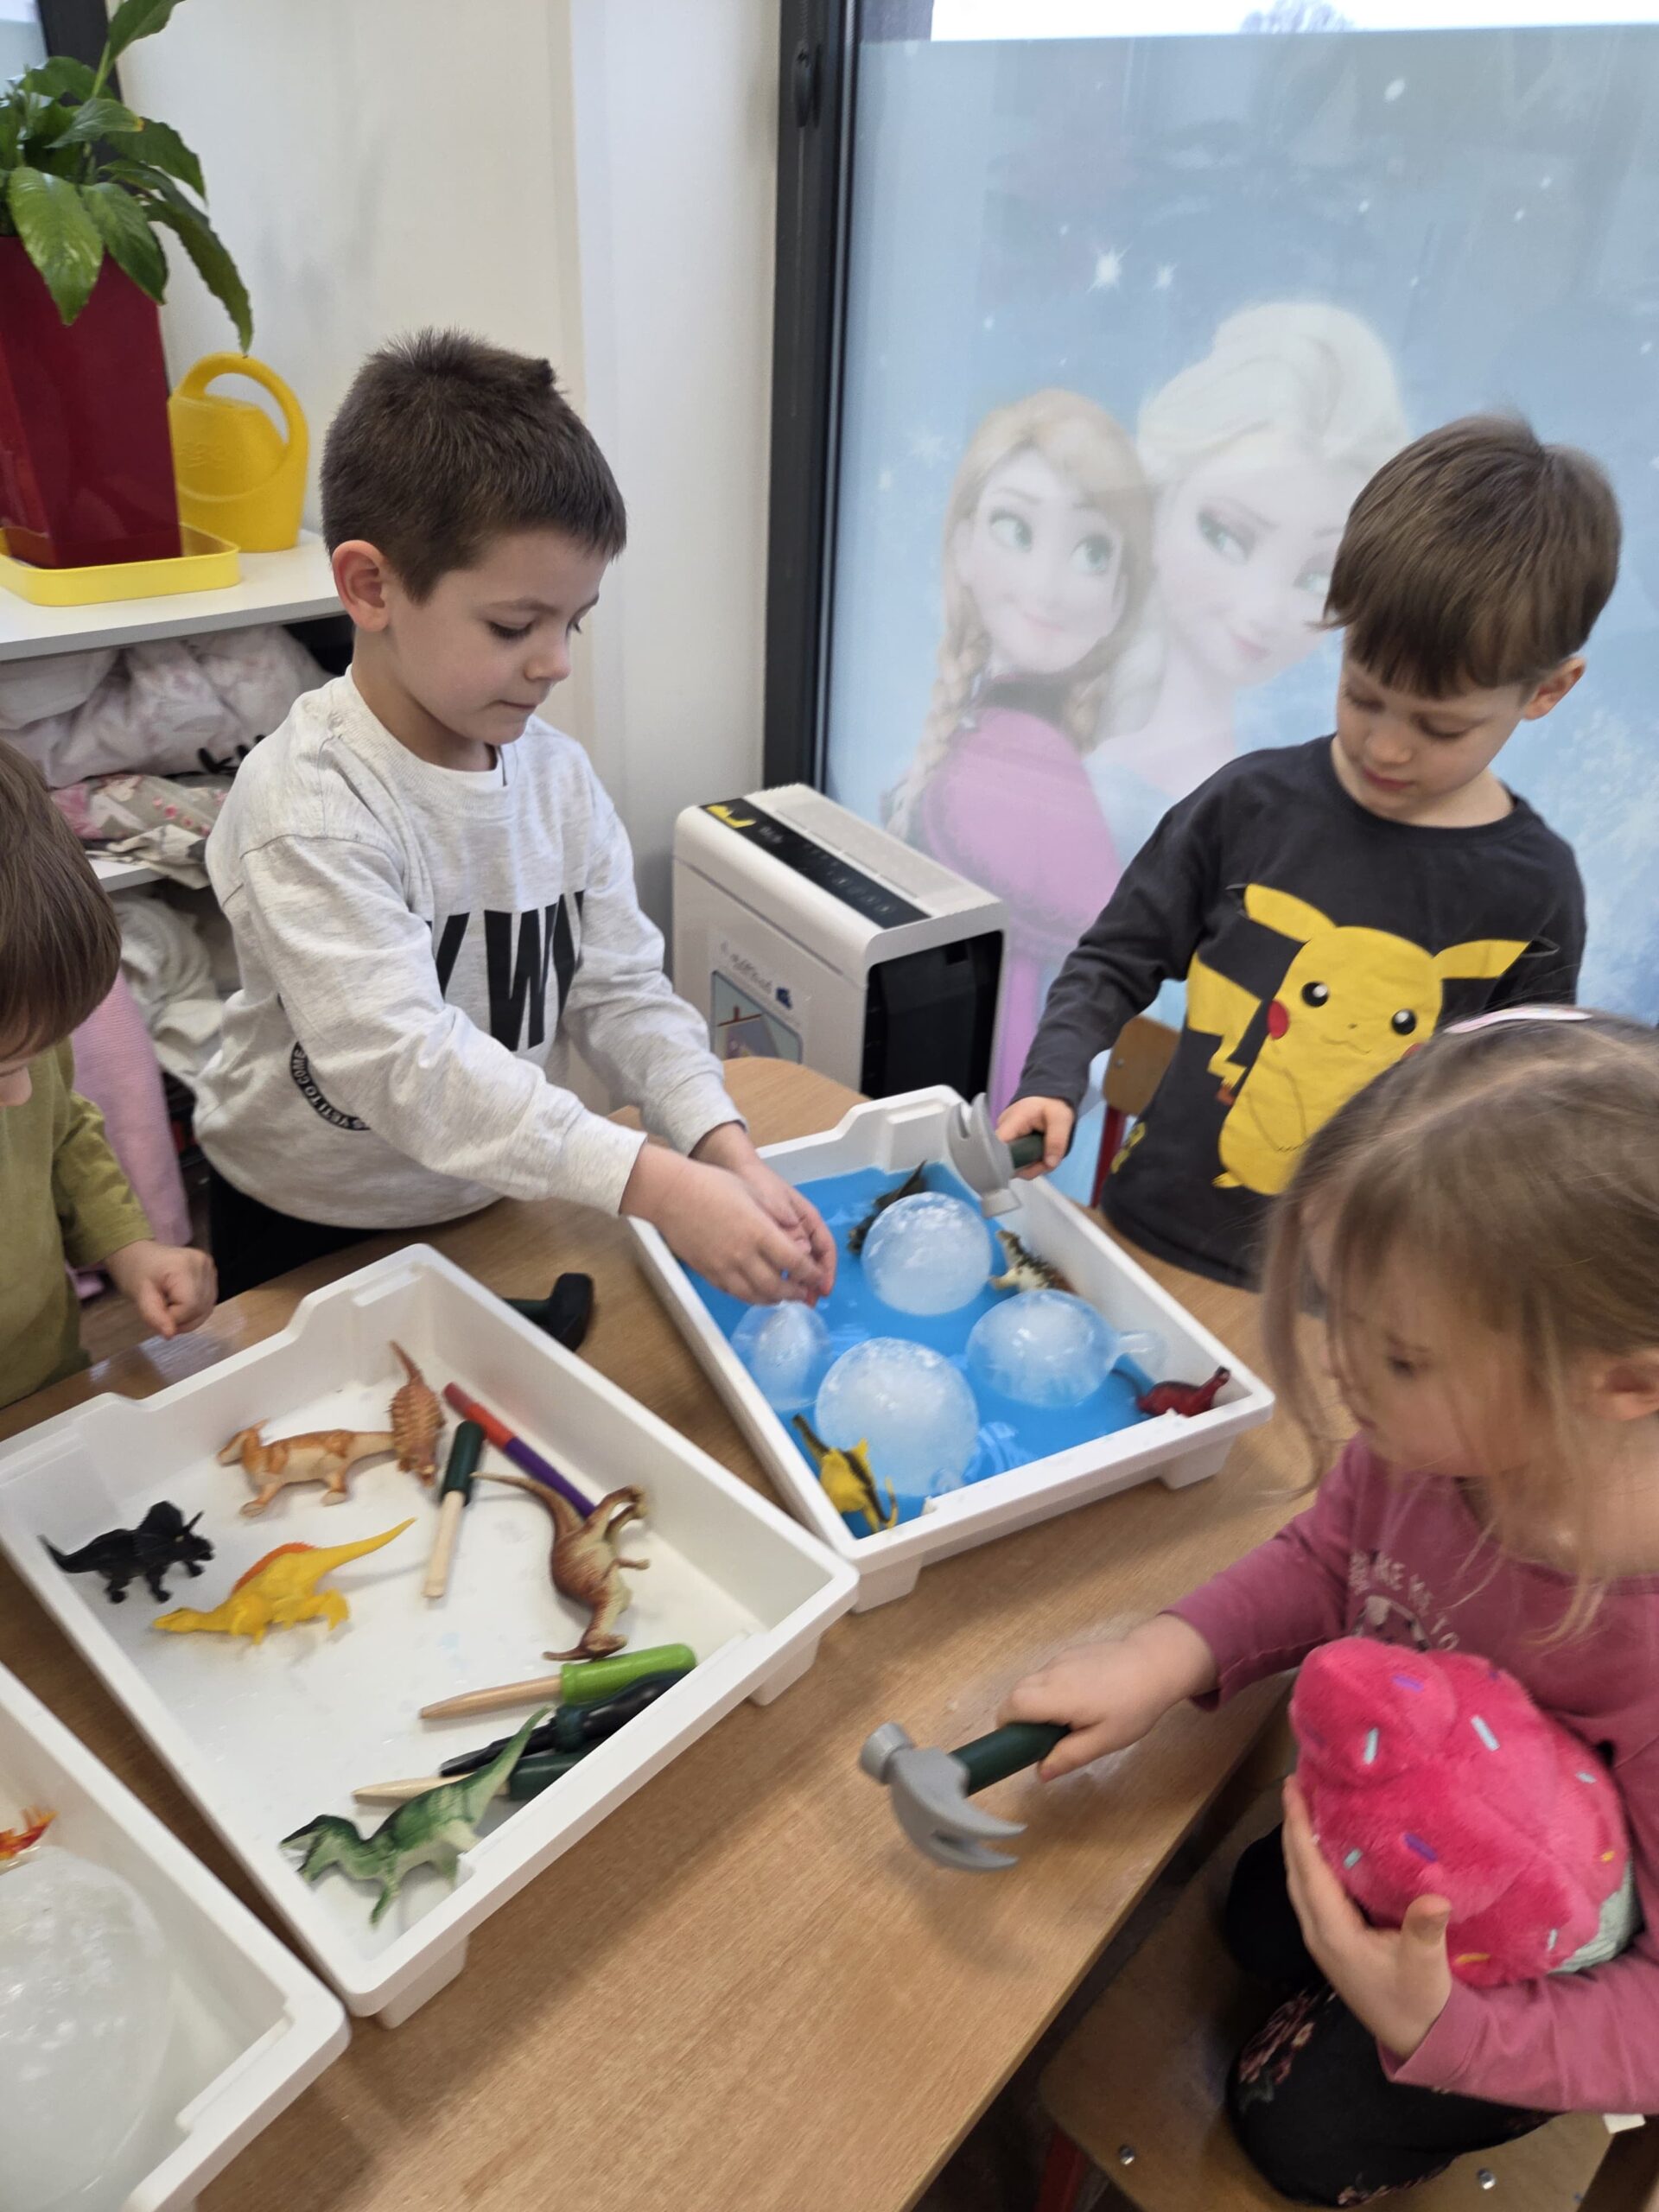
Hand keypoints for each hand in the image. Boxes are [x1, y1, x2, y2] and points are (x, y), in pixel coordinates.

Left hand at [105, 1239, 216, 1337]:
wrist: (139, 1255)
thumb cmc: (135, 1272)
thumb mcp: (139, 1296)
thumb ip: (154, 1316)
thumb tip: (170, 1334)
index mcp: (184, 1266)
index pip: (191, 1306)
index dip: (175, 1318)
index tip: (157, 1313)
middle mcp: (203, 1264)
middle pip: (202, 1308)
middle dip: (182, 1319)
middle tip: (162, 1314)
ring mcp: (210, 1267)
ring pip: (208, 1308)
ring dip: (189, 1317)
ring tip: (170, 1308)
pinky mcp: (212, 1273)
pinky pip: (208, 1302)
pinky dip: (195, 1310)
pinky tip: (180, 1303)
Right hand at [622, 1146, 815, 1304]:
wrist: (671, 1194)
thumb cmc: (712, 1184)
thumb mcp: (753, 1192)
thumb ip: (777, 1214)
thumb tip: (798, 1230)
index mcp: (759, 1232)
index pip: (794, 1262)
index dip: (811, 1274)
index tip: (819, 1277)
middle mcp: (744, 1255)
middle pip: (777, 1286)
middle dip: (795, 1293)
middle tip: (804, 1293)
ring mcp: (724, 1267)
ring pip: (755, 1296)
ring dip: (773, 1299)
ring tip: (782, 1296)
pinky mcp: (708, 1273)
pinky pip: (734, 1293)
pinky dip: (751, 1297)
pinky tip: (756, 1292)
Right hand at [997, 1095, 1074, 1175]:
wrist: (1049, 1095)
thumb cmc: (1053, 1103)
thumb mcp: (1061, 1118)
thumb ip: (1057, 1141)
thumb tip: (1049, 1163)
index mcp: (1012, 1122)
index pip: (998, 1147)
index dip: (1010, 1162)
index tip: (1032, 1165)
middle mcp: (1004, 1131)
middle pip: (1007, 1161)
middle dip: (1030, 1167)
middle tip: (1048, 1161)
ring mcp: (1007, 1139)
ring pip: (1014, 1164)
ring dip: (1033, 1166)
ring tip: (1047, 1155)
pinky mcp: (1012, 1144)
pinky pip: (1019, 1160)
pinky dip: (1032, 1162)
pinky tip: (1042, 1154)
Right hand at [1000, 1614, 1217, 1778]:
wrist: (1155, 1663)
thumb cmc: (1133, 1707)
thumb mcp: (1105, 1740)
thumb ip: (1069, 1756)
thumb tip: (1040, 1773)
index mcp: (1057, 1696)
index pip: (1012, 1705)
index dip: (1007, 1724)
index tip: (1018, 1742)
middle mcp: (1052, 1673)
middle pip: (1017, 1692)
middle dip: (1019, 1716)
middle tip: (1043, 1738)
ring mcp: (1060, 1659)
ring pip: (1031, 1681)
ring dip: (1035, 1703)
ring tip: (1066, 1722)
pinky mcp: (1070, 1653)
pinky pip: (1048, 1674)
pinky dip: (1050, 1690)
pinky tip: (1080, 1701)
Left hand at [1282, 1774, 1451, 2061]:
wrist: (1415, 2037)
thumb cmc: (1419, 2001)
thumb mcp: (1426, 1967)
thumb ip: (1424, 1932)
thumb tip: (1435, 1899)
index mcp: (1333, 1933)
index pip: (1308, 1870)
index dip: (1299, 1828)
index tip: (1292, 1789)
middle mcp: (1317, 1930)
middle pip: (1296, 1868)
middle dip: (1294, 1825)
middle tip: (1297, 1782)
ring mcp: (1321, 1935)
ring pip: (1301, 1878)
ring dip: (1300, 1841)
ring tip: (1306, 1802)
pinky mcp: (1332, 1938)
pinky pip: (1313, 1889)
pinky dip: (1312, 1860)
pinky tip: (1326, 1843)